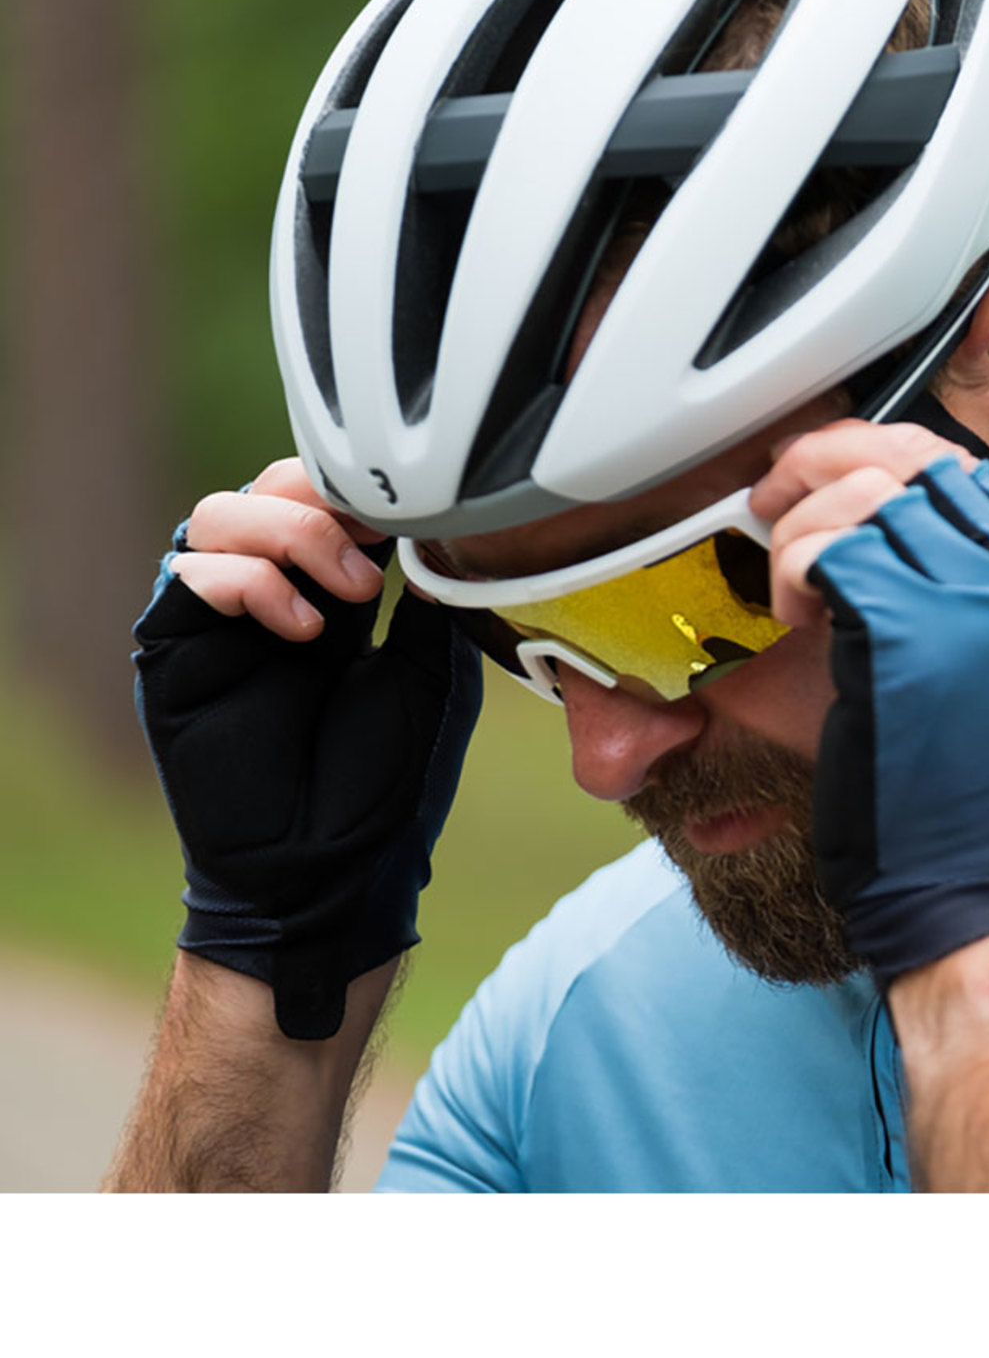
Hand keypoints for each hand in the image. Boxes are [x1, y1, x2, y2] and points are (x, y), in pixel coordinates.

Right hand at [132, 458, 481, 1038]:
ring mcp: (216, 623)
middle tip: (378, 545)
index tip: (416, 508)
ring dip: (290, 532)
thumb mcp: (429, 674)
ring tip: (349, 594)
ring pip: (217, 514)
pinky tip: (305, 630)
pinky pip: (188, 576)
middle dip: (324, 497)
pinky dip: (251, 581)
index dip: (360, 488)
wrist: (334, 870)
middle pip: (266, 487)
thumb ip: (429, 600)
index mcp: (328, 595)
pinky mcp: (174, 657)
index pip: (322, 497)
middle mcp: (267, 596)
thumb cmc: (388, 784)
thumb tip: (445, 527)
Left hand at [755, 430, 988, 988]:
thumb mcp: (979, 663)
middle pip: (906, 457)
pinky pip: (822, 553)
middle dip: (823, 463)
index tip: (823, 477)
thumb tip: (879, 503)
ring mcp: (969, 600)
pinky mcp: (906, 633)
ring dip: (800, 530)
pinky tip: (795, 621)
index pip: (957, 464)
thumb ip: (951, 581)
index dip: (876, 453)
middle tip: (772, 498)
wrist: (964, 883)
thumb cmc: (956, 788)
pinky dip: (789, 574)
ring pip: (858, 496)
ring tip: (792, 591)